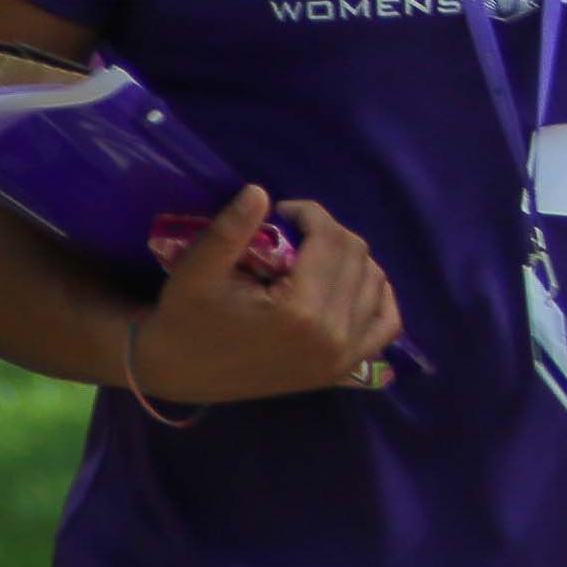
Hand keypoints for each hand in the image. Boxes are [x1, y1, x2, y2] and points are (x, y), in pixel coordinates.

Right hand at [129, 189, 398, 404]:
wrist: (179, 374)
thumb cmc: (184, 320)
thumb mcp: (196, 271)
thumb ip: (231, 230)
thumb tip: (260, 191)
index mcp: (300, 312)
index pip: (330, 241)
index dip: (310, 214)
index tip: (284, 211)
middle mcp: (334, 336)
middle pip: (356, 258)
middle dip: (328, 232)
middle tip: (295, 231)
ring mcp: (344, 357)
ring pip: (375, 282)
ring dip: (351, 258)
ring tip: (314, 254)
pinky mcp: (344, 369)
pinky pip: (387, 324)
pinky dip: (378, 296)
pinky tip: (355, 281)